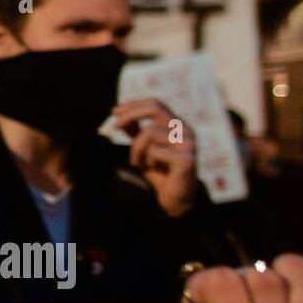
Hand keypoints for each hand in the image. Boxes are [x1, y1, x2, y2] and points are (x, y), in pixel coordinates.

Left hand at [113, 97, 196, 216]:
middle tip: (115, 126)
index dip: (133, 105)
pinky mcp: (187, 160)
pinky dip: (148, 161)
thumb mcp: (143, 147)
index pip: (155, 104)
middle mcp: (186, 130)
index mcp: (177, 125)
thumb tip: (119, 115)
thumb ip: (135, 131)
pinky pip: (154, 151)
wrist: (176, 198)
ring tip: (139, 163)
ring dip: (136, 149)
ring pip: (149, 133)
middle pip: (155, 108)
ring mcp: (189, 144)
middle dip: (130, 115)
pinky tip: (156, 170)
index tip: (114, 112)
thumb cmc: (160, 171)